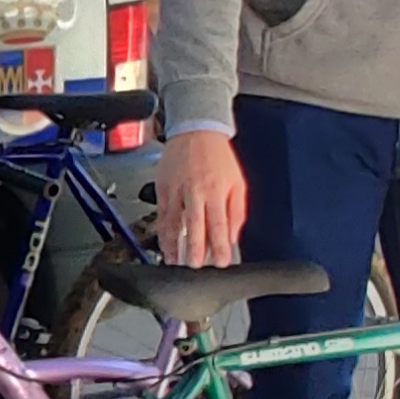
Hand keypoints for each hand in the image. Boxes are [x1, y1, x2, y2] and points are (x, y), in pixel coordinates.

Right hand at [155, 128, 246, 267]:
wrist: (196, 131)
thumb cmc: (218, 156)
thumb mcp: (238, 182)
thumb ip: (236, 211)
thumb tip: (232, 235)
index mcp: (217, 190)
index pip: (219, 224)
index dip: (219, 246)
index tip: (221, 262)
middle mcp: (196, 192)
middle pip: (194, 225)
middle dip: (195, 249)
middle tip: (196, 267)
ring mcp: (177, 190)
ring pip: (173, 222)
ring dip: (174, 244)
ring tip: (175, 262)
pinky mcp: (163, 188)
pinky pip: (162, 215)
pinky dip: (162, 231)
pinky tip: (164, 244)